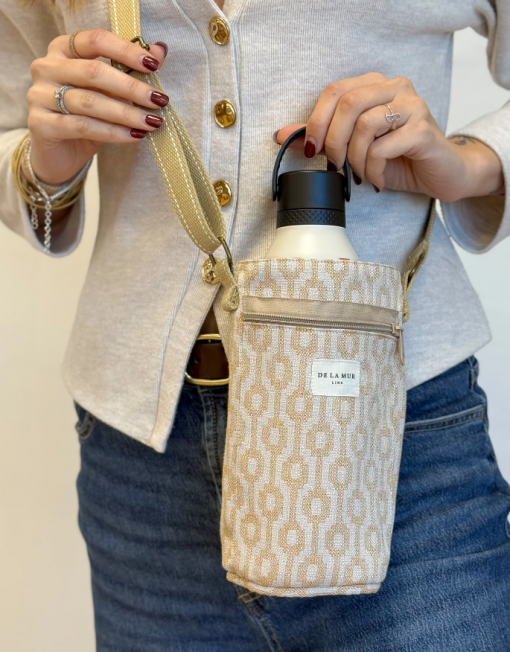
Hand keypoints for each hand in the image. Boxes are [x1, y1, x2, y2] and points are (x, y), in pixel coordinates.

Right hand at [26, 29, 168, 184]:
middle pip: (94, 72)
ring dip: (126, 113)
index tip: (154, 65)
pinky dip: (113, 132)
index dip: (126, 51)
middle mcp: (47, 67)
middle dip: (131, 88)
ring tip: (152, 122)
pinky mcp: (40, 124)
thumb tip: (160, 50)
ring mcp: (39, 95)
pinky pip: (83, 126)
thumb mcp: (109, 92)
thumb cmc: (86, 116)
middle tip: (159, 101)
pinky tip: (135, 135)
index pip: (96, 41)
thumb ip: (129, 70)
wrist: (59, 155)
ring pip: (90, 102)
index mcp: (63, 49)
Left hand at [273, 73, 503, 201]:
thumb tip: (282, 134)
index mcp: (376, 85)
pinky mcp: (423, 129)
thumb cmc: (398, 159)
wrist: (442, 174)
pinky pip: (383, 147)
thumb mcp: (355, 148)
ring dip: (354, 158)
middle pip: (348, 103)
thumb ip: (322, 137)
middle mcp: (396, 88)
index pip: (335, 90)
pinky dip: (372, 169)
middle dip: (333, 141)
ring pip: (365, 125)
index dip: (316, 120)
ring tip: (359, 174)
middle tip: (335, 165)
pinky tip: (376, 179)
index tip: (310, 149)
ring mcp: (412, 106)